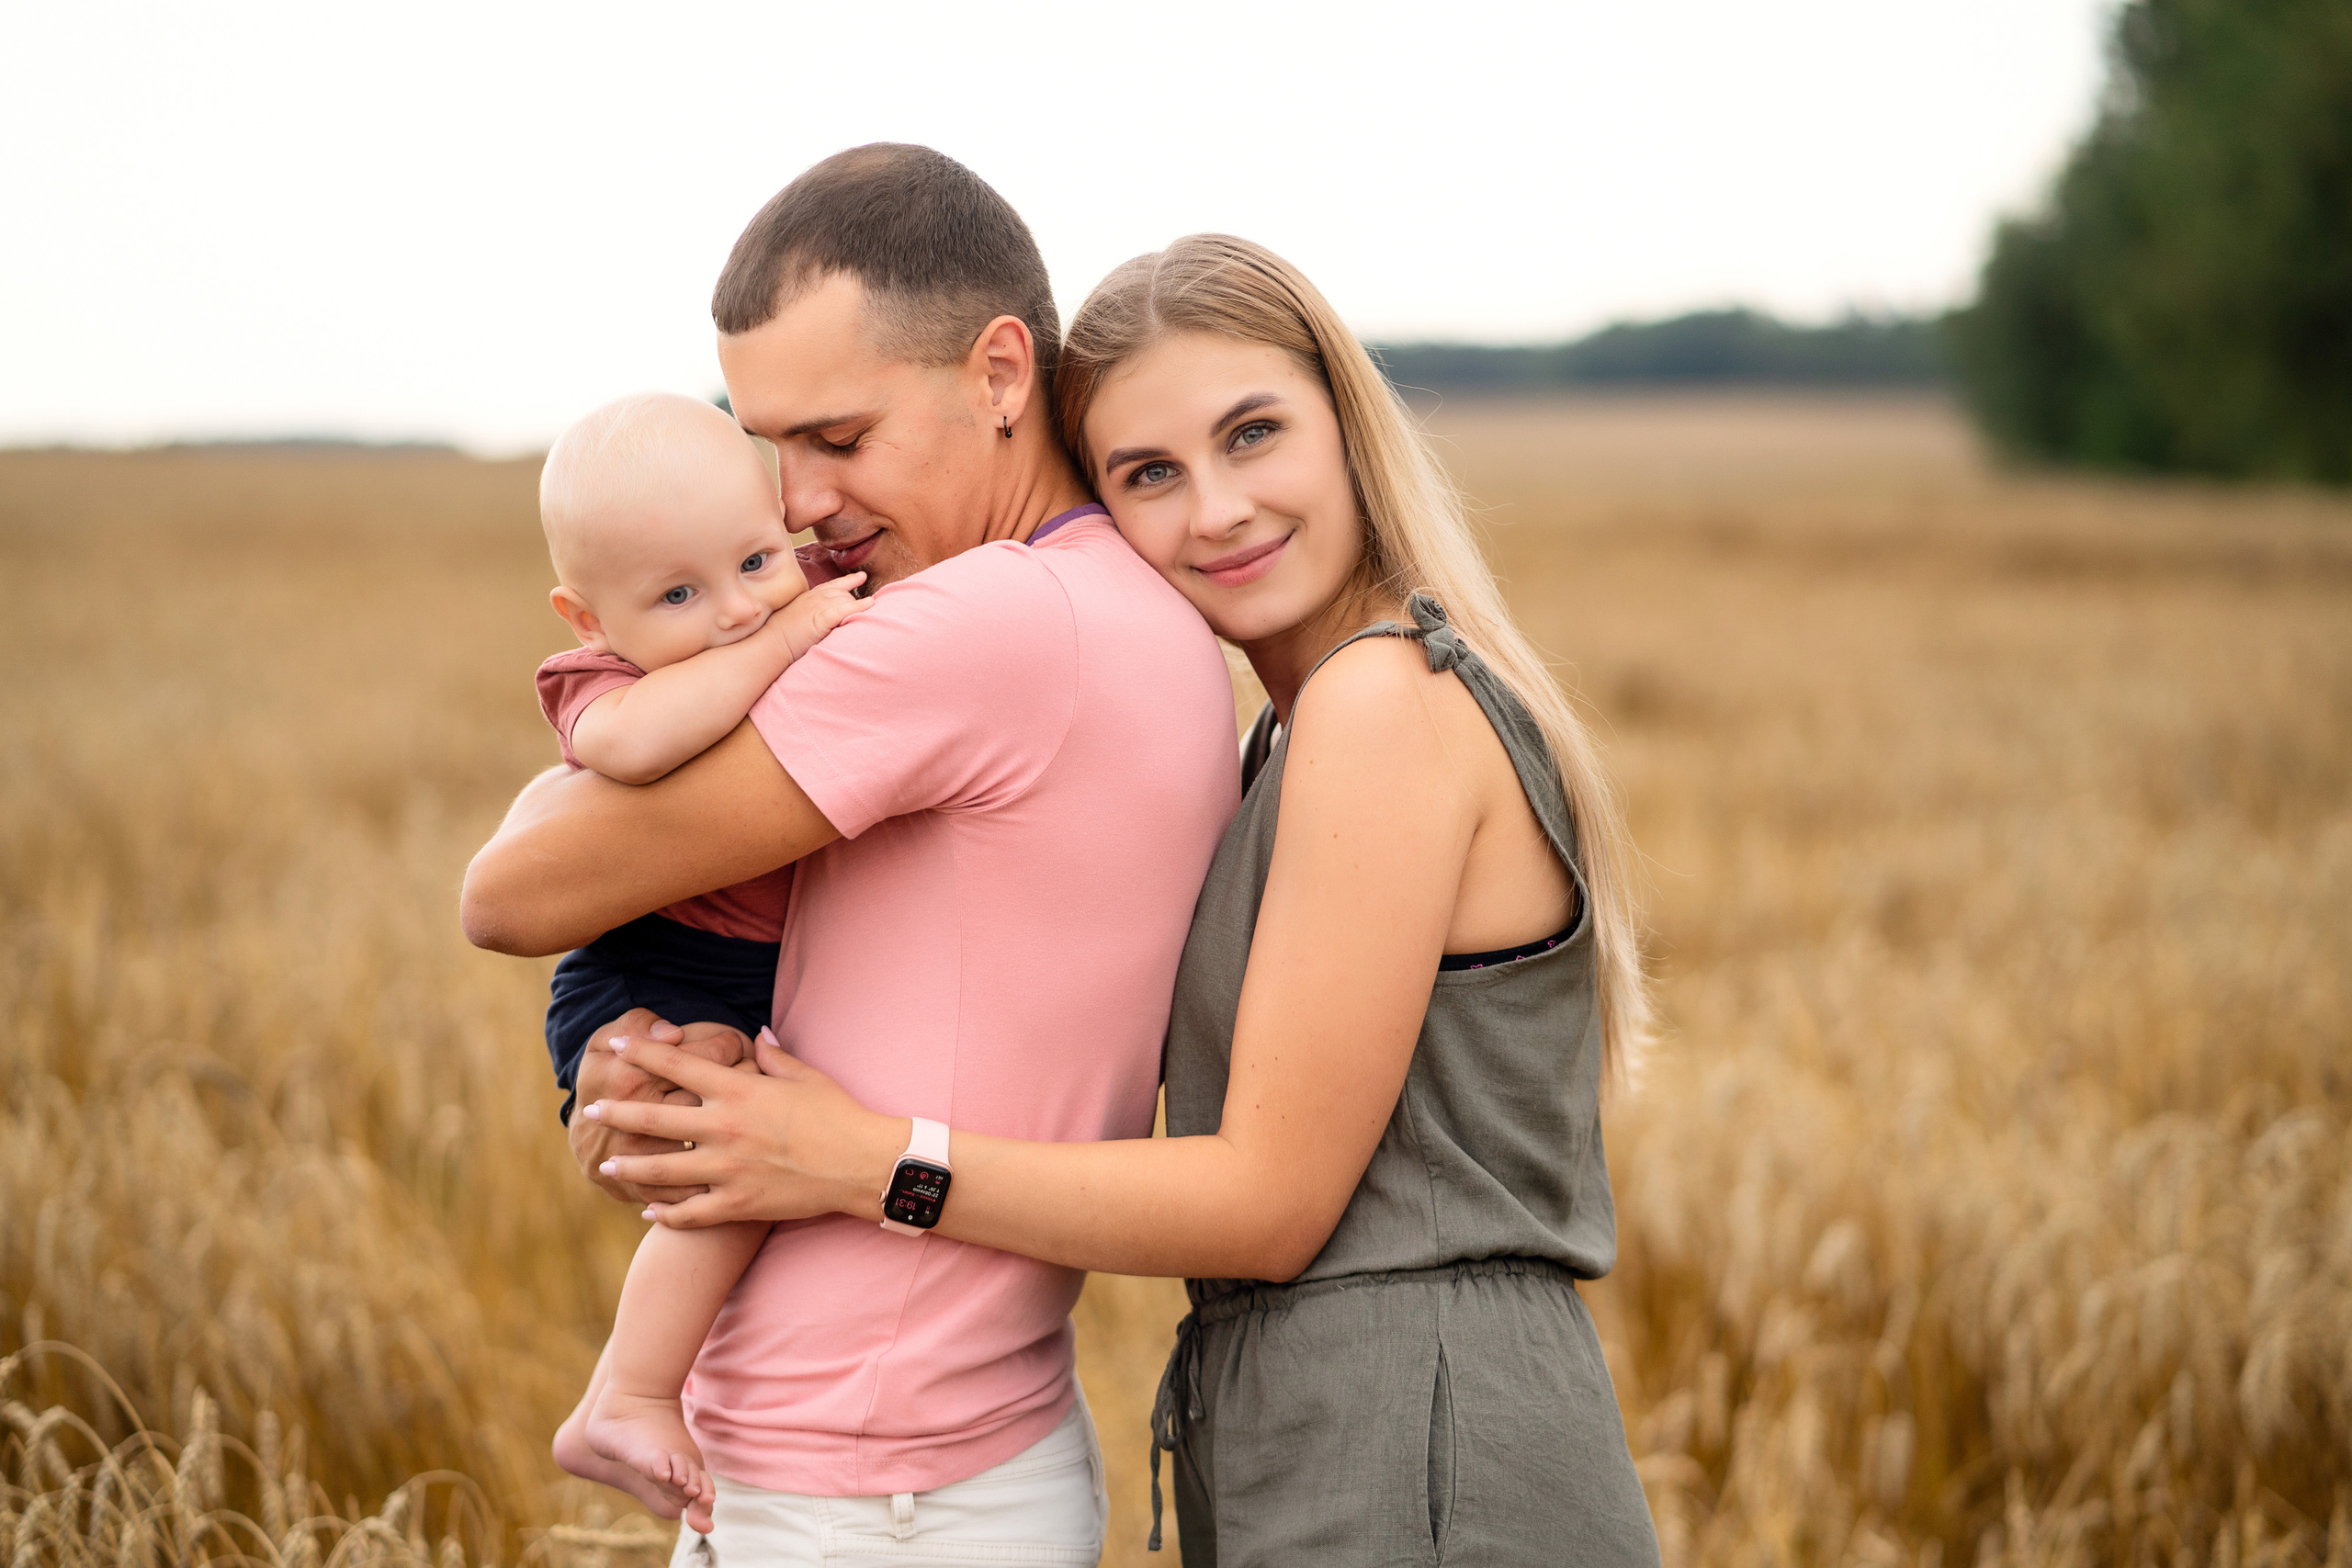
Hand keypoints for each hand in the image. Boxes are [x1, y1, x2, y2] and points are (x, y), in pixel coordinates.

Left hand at [580, 1029, 907, 1229]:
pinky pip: (691, 1211)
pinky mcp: (738, 1203)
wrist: (861, 1164)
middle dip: (618, 1111)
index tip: (615, 1045)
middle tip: (591, 1109)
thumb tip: (756, 1035)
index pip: (677, 1065)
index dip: (641, 1053)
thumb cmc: (838, 1114)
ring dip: (629, 1166)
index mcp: (740, 1090)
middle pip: (654, 1117)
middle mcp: (726, 1127)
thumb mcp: (806, 1076)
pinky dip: (666, 1213)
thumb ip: (773, 1056)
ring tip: (607, 1163)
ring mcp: (728, 1168)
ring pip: (662, 1169)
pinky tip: (648, 1212)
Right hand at [766, 573, 870, 661]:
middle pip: (843, 593)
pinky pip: (844, 608)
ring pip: (846, 599)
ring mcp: (817, 605)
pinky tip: (870, 605)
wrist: (770, 644)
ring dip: (858, 606)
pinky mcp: (821, 616)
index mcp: (808, 598)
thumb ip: (811, 615)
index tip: (861, 577)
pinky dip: (858, 607)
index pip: (832, 585)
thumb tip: (824, 621)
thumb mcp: (796, 619)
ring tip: (873, 612)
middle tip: (867, 609)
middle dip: (854, 601)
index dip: (848, 581)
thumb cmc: (780, 637)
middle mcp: (814, 597)